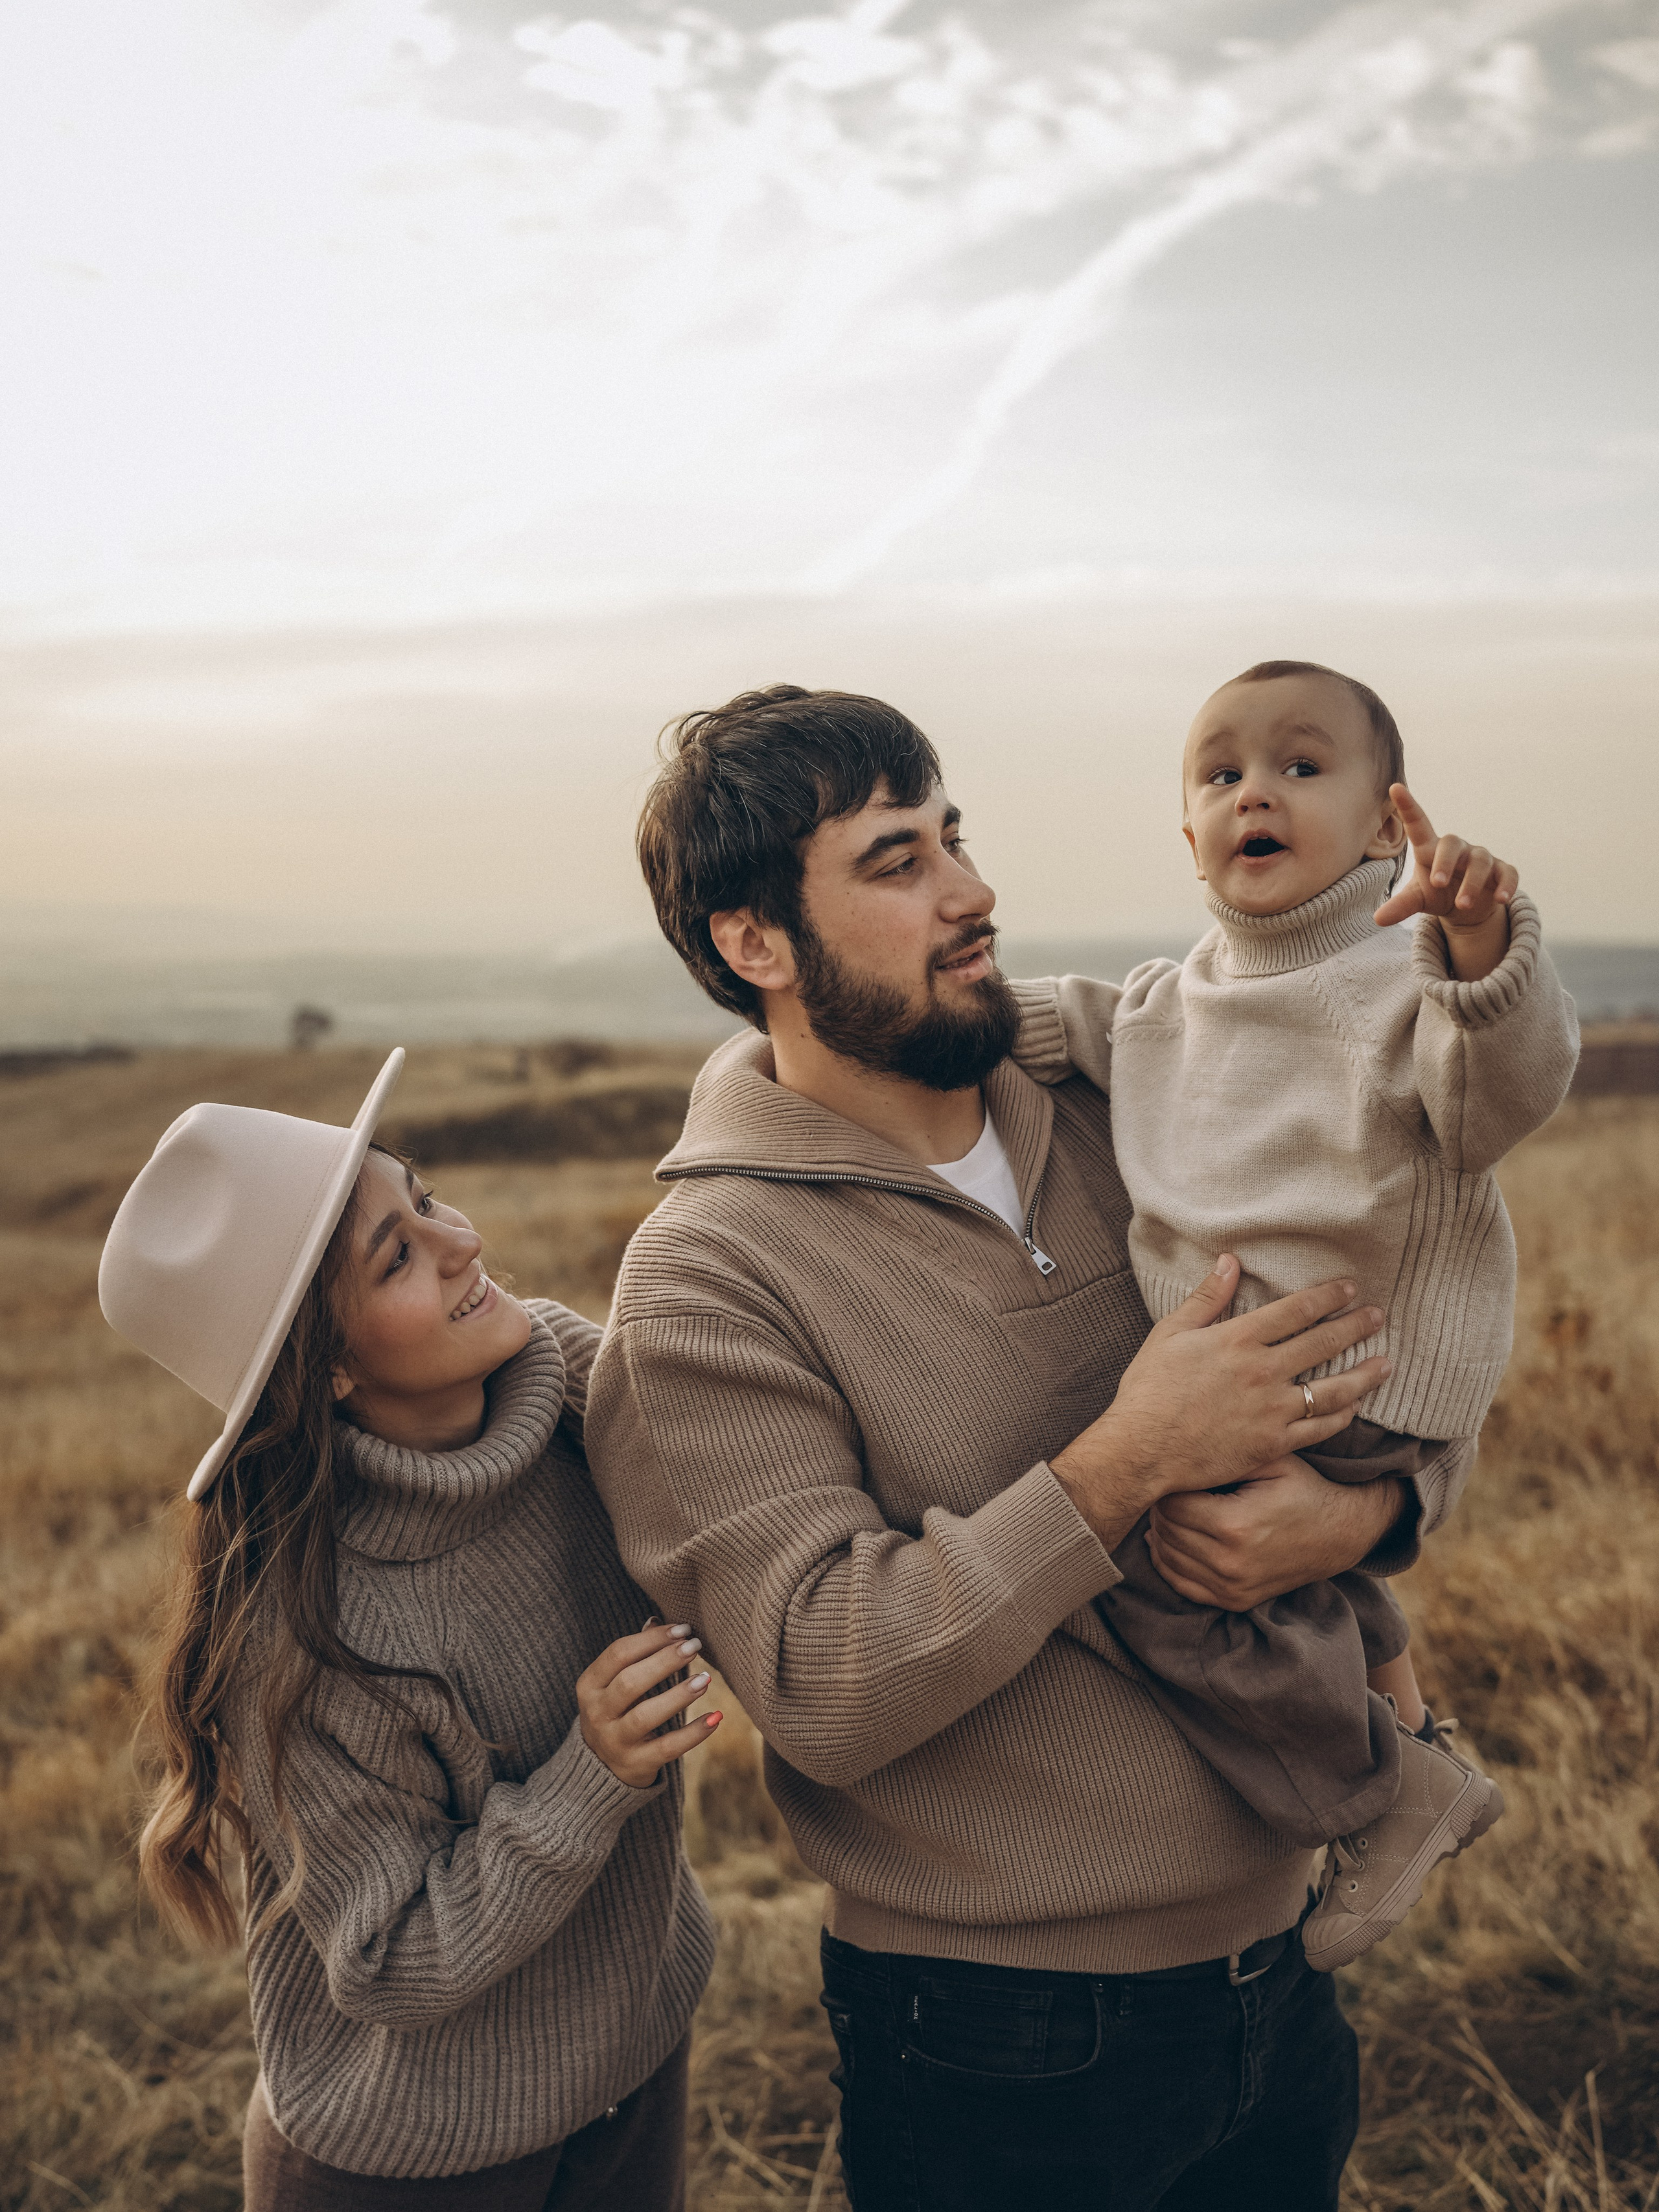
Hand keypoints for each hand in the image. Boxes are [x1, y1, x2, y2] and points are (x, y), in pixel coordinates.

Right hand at [577, 1621, 721, 1788]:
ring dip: (678, 1695)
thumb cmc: (616, 1711)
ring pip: (645, 1716)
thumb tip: (656, 1620)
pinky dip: (693, 1733)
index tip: (683, 1629)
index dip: (652, 1639)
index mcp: (589, 1685)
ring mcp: (614, 1742)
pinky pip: (667, 1748)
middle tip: (695, 1646)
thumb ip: (635, 1654)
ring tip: (706, 1678)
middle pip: (630, 1682)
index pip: (618, 1654)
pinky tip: (715, 1716)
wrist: (600, 1768)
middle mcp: (597, 1714)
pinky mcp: (636, 1765)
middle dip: (665, 1661)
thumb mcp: (614, 1683)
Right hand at [1049, 1258, 1389, 1552]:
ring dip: (1364, 1374)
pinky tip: (1354, 1407)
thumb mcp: (1170, 1333)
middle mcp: (1262, 1371)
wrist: (1142, 1449)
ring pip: (1333, 1389)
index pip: (1296, 1310)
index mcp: (1237, 1339)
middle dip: (1356, 1326)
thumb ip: (1207, 1297)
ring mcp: (1272, 1410)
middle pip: (1323, 1343)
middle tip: (1378, 1316)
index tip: (1349, 1287)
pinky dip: (1341, 1416)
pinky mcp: (1273, 1443)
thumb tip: (1230, 1261)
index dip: (1327, 1296)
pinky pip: (1319, 1428)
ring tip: (1385, 1364)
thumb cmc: (1149, 1389)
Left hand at [1146, 1459, 1408, 1609]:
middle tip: (1173, 1487)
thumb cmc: (1303, 1488)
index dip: (1169, 1485)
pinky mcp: (1234, 1601)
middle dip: (1162, 1507)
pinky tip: (1174, 1539)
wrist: (1341, 1532)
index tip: (1179, 1472)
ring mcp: (1231, 1588)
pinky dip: (1169, 1561)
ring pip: (1166, 1558)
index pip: (1170, 1505)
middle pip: (1165, 1531)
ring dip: (1163, 1533)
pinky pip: (1181, 1584)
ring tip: (1176, 1509)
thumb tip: (1178, 1455)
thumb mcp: (1271, 1460)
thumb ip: (1226, 1455)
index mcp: (1234, 1526)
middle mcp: (1229, 1563)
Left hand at [1372, 785, 1516, 979]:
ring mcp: (1480, 858)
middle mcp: (1456, 849)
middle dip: (1444, 863)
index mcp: (1430, 849)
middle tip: (1437, 884)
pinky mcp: (1501, 871)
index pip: (1418, 824)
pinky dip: (1506, 885)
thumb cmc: (1437, 893)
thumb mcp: (1418, 899)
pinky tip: (1501, 899)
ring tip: (1462, 905)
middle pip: (1451, 844)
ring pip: (1480, 861)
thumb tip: (1377, 919)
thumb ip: (1401, 905)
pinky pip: (1508, 873)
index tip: (1395, 788)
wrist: (1467, 907)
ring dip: (1472, 883)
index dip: (1408, 806)